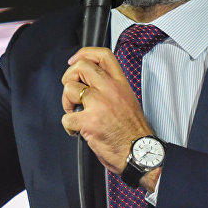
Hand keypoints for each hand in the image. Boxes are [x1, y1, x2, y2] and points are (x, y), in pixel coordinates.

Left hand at [60, 47, 152, 173]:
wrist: (140, 153)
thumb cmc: (133, 132)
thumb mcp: (127, 100)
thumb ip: (110, 88)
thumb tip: (88, 82)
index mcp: (120, 84)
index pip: (103, 55)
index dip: (84, 54)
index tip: (74, 61)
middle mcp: (110, 90)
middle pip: (80, 67)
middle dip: (69, 78)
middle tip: (72, 94)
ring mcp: (99, 105)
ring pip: (69, 89)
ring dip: (67, 103)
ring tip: (75, 113)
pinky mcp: (89, 122)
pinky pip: (66, 117)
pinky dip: (68, 126)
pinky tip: (77, 131)